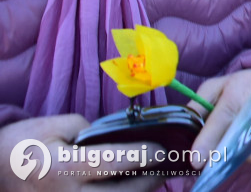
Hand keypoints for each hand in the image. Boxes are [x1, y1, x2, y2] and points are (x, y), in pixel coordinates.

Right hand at [0, 115, 162, 190]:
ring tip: (151, 179)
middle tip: (166, 167)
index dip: (145, 154)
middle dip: (150, 180)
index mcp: (64, 168)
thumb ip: (91, 130)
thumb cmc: (23, 145)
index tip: (163, 149)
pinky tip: (129, 188)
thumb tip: (121, 138)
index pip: (117, 162)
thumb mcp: (54, 125)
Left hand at [191, 71, 250, 167]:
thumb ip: (199, 103)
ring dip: (238, 154)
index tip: (197, 159)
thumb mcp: (218, 86)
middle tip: (208, 162)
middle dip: (219, 154)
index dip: (209, 140)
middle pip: (238, 141)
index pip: (224, 119)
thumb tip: (186, 124)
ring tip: (239, 139)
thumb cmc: (245, 87)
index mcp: (242, 91)